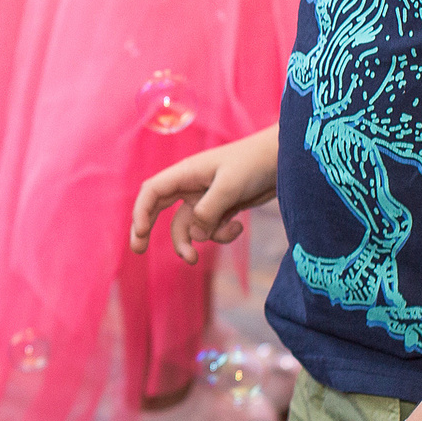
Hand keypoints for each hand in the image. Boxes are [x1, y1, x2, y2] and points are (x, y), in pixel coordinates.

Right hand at [131, 125, 278, 263]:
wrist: (283, 160)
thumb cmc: (254, 164)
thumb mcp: (229, 187)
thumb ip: (208, 213)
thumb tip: (195, 238)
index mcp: (187, 173)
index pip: (152, 191)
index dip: (141, 212)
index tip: (140, 234)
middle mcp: (191, 186)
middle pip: (159, 208)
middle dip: (146, 229)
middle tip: (138, 250)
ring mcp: (206, 199)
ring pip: (188, 227)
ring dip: (191, 243)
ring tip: (194, 260)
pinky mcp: (222, 209)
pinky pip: (212, 229)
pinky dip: (221, 235)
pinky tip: (238, 226)